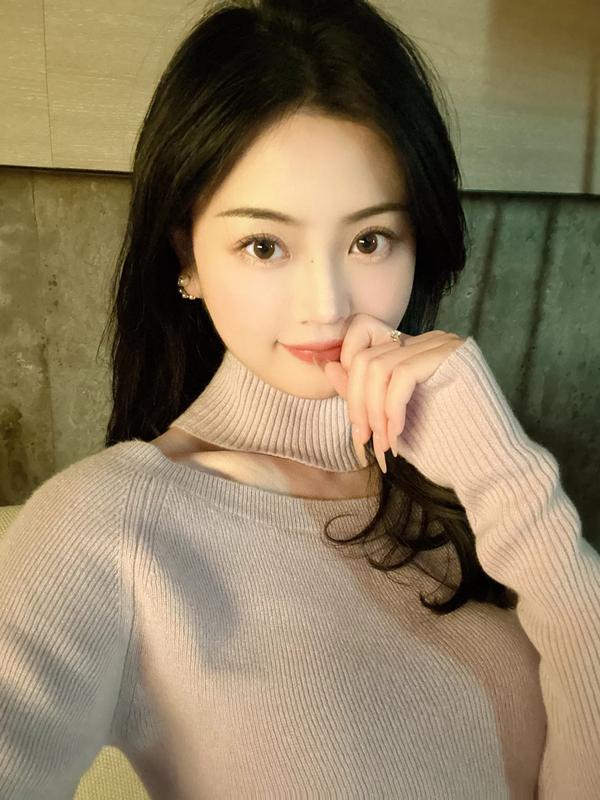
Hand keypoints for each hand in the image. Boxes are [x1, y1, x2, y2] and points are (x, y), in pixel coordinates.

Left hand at [312, 314, 466, 472]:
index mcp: (416, 351)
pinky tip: (399, 435)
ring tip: (384, 444)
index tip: (359, 427)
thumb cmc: (442, 449)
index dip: (351, 385)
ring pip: (378, 366)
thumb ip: (363, 393)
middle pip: (366, 357)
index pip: (363, 347)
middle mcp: (430, 340)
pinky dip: (392, 409)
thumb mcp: (390, 419)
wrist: (487, 471)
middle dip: (357, 404)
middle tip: (364, 441)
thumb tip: (329, 365)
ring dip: (374, 412)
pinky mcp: (454, 354)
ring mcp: (444, 343)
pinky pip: (401, 374)